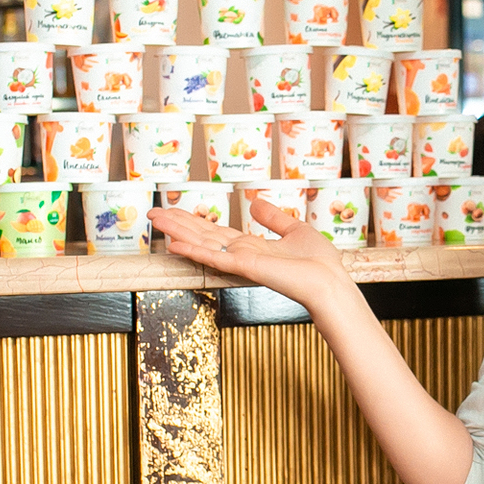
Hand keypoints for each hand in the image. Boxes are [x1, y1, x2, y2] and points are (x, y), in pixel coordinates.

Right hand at [149, 198, 350, 313]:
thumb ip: (273, 217)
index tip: (174, 210)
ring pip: (203, 244)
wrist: (330, 281)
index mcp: (252, 247)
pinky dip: (194, 250)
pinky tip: (175, 243)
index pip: (216, 232)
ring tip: (156, 220)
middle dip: (178, 223)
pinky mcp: (245, 267)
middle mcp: (242, 255)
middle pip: (203, 236)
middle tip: (153, 211)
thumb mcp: (295, 229)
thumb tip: (254, 202)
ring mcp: (241, 262)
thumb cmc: (319, 262)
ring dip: (178, 232)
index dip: (194, 221)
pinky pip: (214, 258)